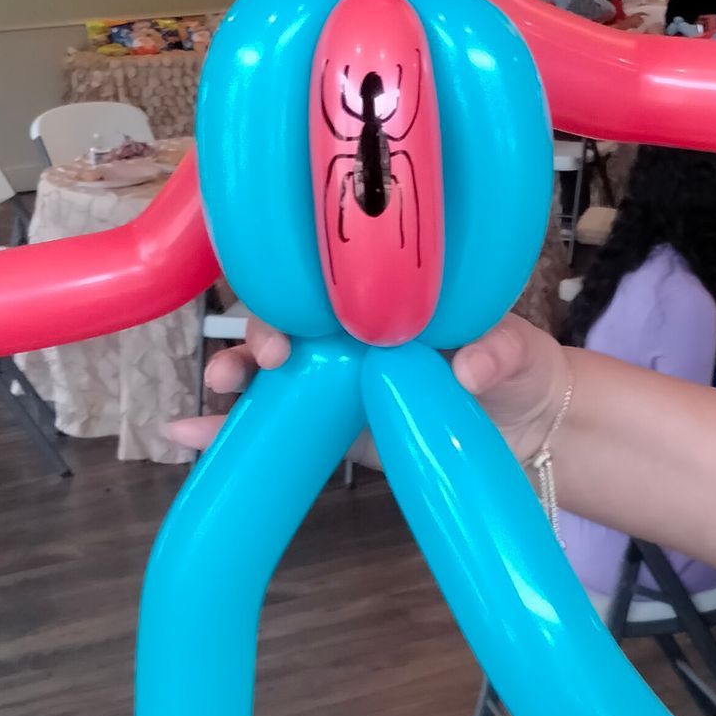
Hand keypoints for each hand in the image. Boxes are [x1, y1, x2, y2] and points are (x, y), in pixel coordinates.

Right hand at [164, 310, 573, 465]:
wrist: (530, 431)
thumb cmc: (521, 369)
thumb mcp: (518, 353)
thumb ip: (497, 351)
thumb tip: (466, 367)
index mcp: (387, 296)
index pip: (325, 279)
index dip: (295, 291)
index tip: (292, 329)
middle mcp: (351, 331)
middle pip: (284, 320)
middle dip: (257, 336)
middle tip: (264, 362)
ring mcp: (335, 380)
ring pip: (266, 370)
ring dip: (232, 376)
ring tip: (214, 396)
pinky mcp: (330, 428)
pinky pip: (271, 425)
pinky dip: (225, 429)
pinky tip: (185, 436)